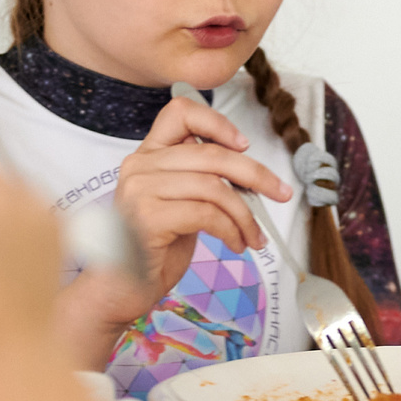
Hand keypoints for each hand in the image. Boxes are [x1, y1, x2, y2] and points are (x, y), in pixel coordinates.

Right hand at [90, 96, 293, 318]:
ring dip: (245, 214)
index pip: (181, 112)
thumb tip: (252, 174)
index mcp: (148, 154)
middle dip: (256, 175)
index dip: (217, 122)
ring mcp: (140, 190)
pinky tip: (237, 244)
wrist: (120, 288)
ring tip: (254, 236)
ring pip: (214, 187)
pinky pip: (206, 214)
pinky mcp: (148, 217)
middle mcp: (139, 165)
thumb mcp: (181, 203)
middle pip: (212, 154)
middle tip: (280, 193)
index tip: (245, 145)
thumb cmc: (154, 247)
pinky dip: (232, 230)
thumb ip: (202, 179)